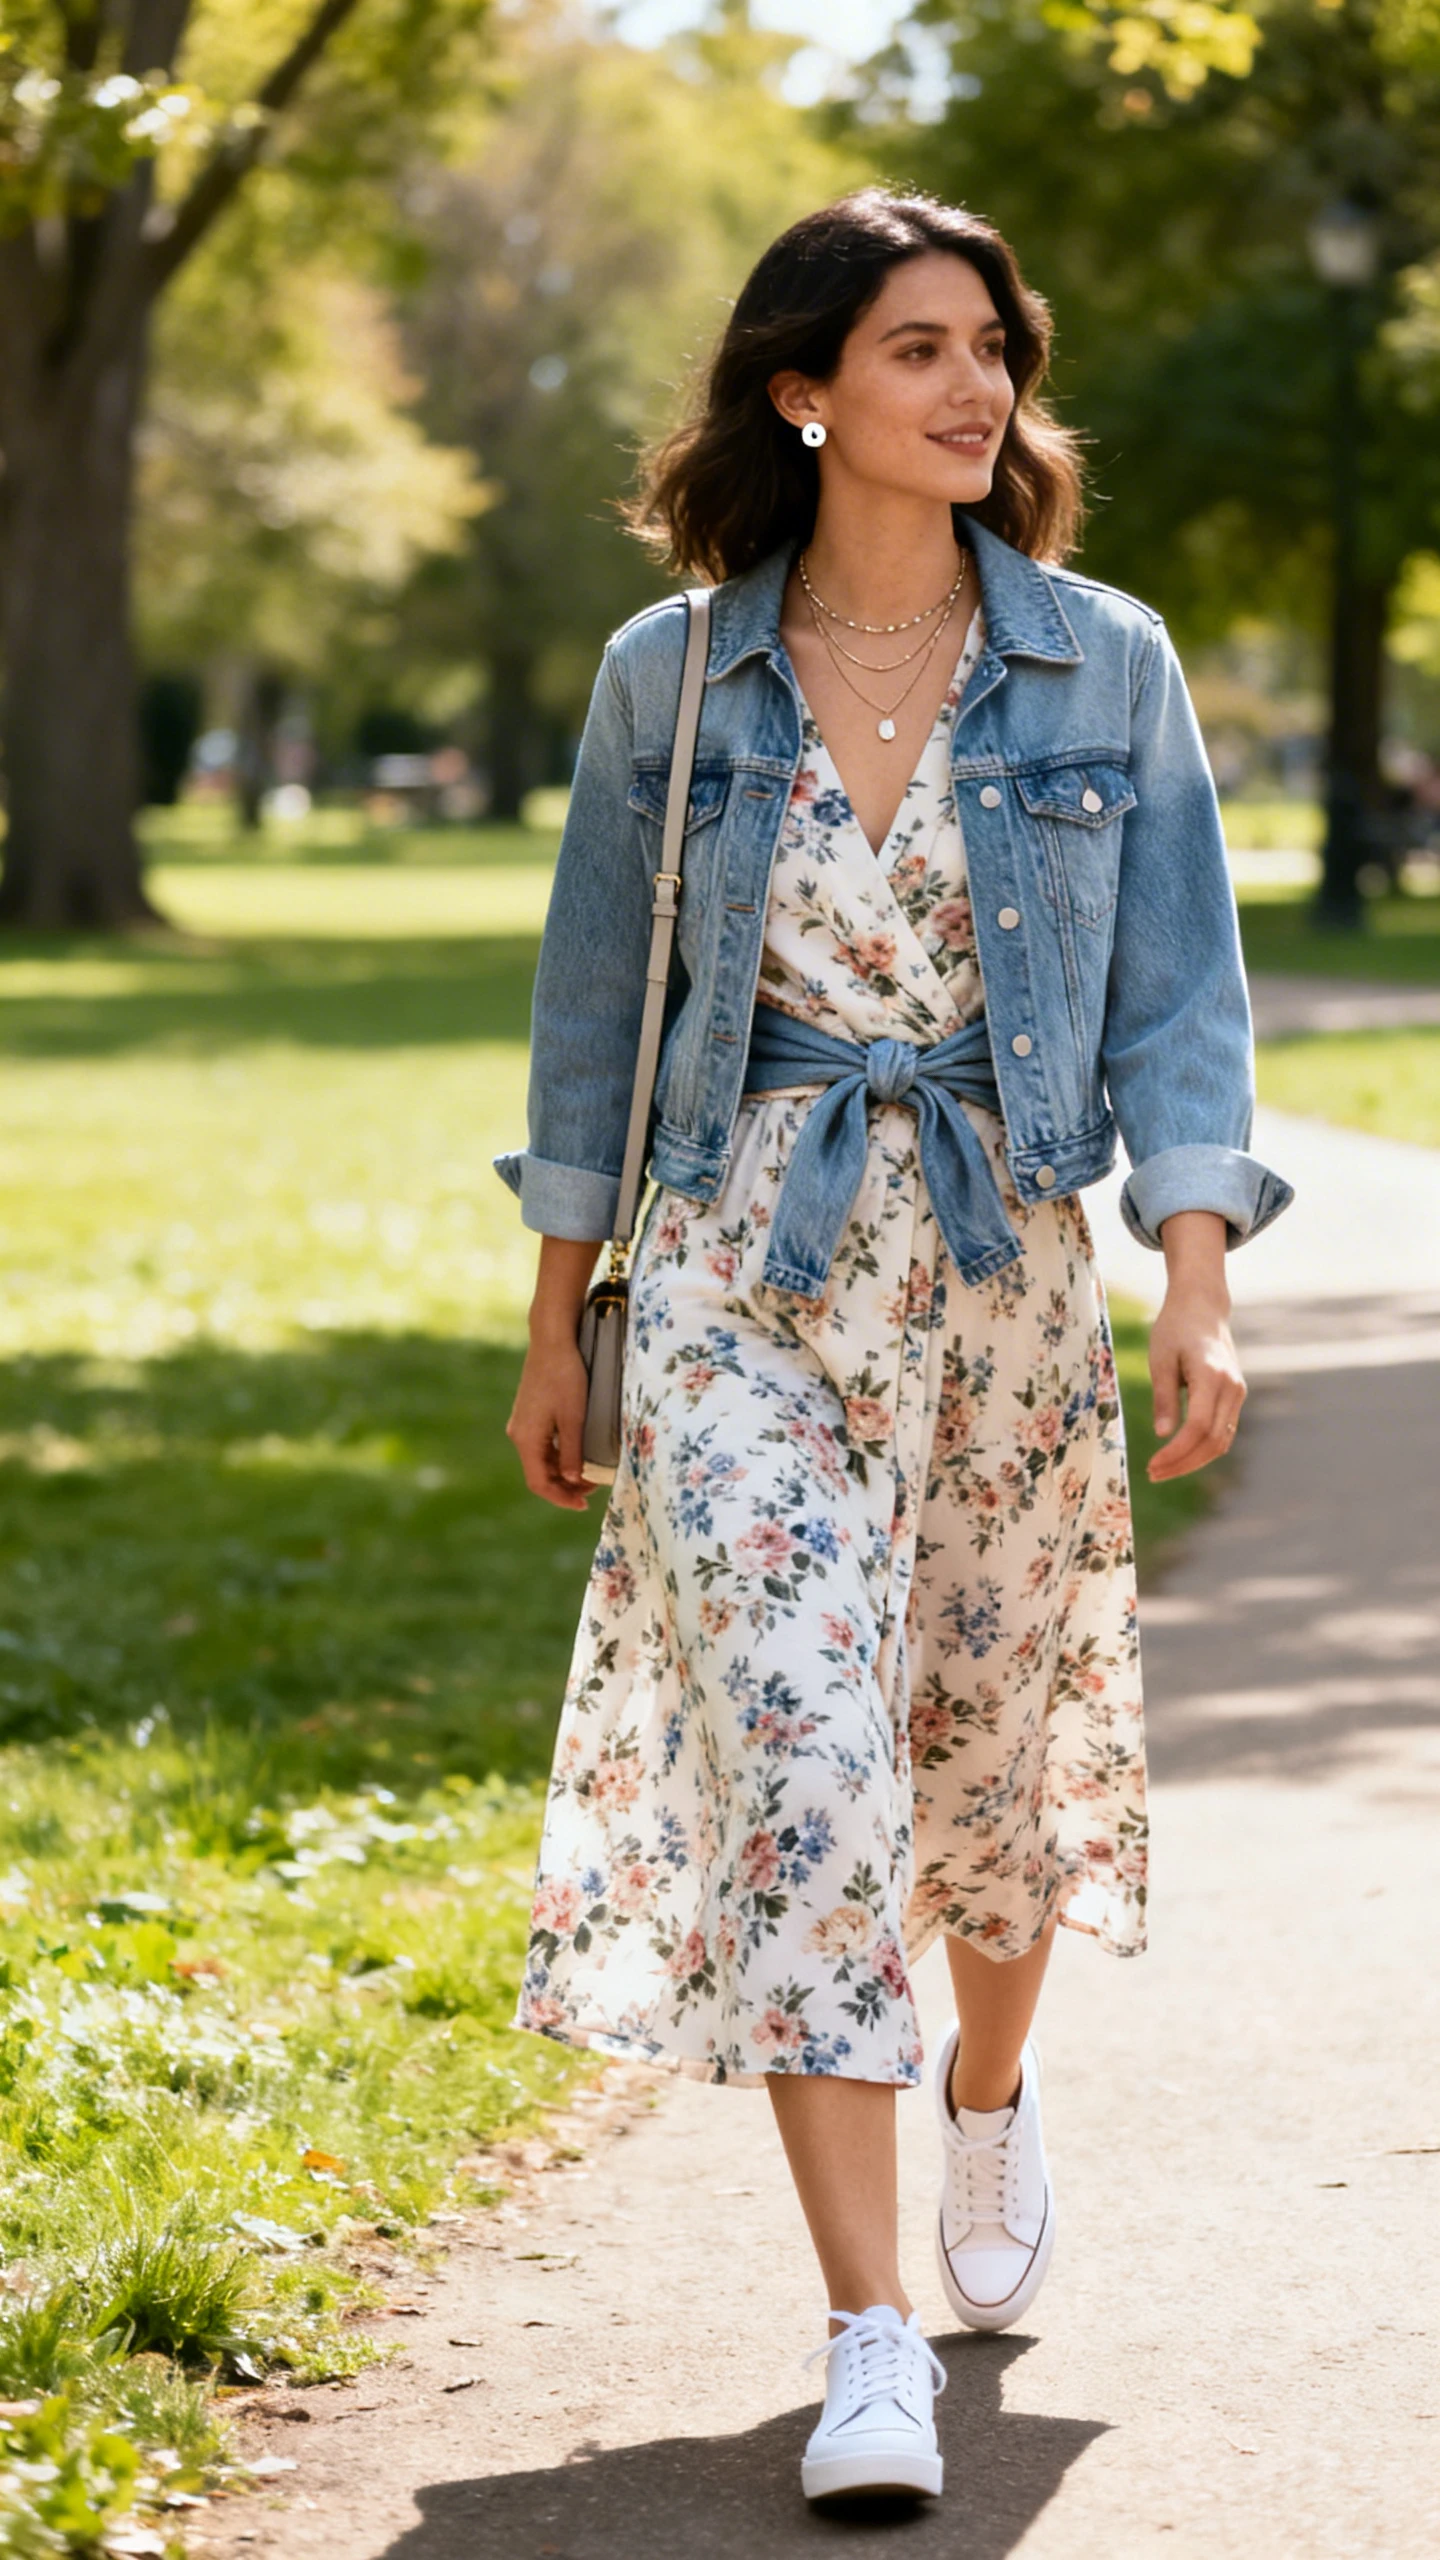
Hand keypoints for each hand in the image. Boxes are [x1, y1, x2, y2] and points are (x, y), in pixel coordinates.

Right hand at [506, 1333, 593, 1510]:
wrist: (552, 1340)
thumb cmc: (565, 1377)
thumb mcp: (574, 1418)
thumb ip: (572, 1453)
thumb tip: (570, 1482)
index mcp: (526, 1438)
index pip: (538, 1483)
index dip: (560, 1498)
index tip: (584, 1505)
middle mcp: (519, 1433)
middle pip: (539, 1472)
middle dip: (565, 1486)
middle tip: (593, 1490)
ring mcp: (522, 1422)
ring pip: (541, 1458)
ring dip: (563, 1471)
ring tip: (589, 1474)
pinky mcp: (529, 1412)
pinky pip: (542, 1443)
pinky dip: (559, 1454)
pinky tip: (577, 1452)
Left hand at [1147, 1211, 1245, 1482]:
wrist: (1203, 1306)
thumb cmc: (1175, 1328)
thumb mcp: (1160, 1359)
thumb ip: (1163, 1398)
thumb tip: (1163, 1435)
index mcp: (1212, 1375)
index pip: (1199, 1427)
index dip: (1177, 1452)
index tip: (1152, 1465)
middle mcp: (1232, 1387)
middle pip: (1214, 1441)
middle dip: (1183, 1463)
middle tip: (1153, 1475)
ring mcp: (1237, 1393)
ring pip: (1222, 1441)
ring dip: (1194, 1460)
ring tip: (1163, 1469)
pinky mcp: (1235, 1396)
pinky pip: (1223, 1431)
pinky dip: (1203, 1448)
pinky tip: (1178, 1455)